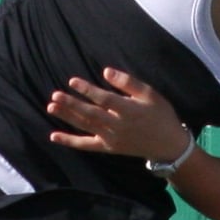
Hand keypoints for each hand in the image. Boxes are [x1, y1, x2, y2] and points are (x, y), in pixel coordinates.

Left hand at [45, 67, 193, 165]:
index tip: (72, 81)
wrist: (168, 144)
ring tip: (51, 107)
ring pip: (86, 127)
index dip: (88, 90)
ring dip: (68, 117)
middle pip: (91, 114)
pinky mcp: (108, 148)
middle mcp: (118, 126)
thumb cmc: (160, 114)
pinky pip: (86, 145)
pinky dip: (70, 141)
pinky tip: (54, 136)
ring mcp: (111, 139)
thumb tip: (106, 71)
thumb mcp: (150, 94)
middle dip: (72, 105)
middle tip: (55, 96)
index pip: (104, 100)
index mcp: (129, 110)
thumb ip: (128, 82)